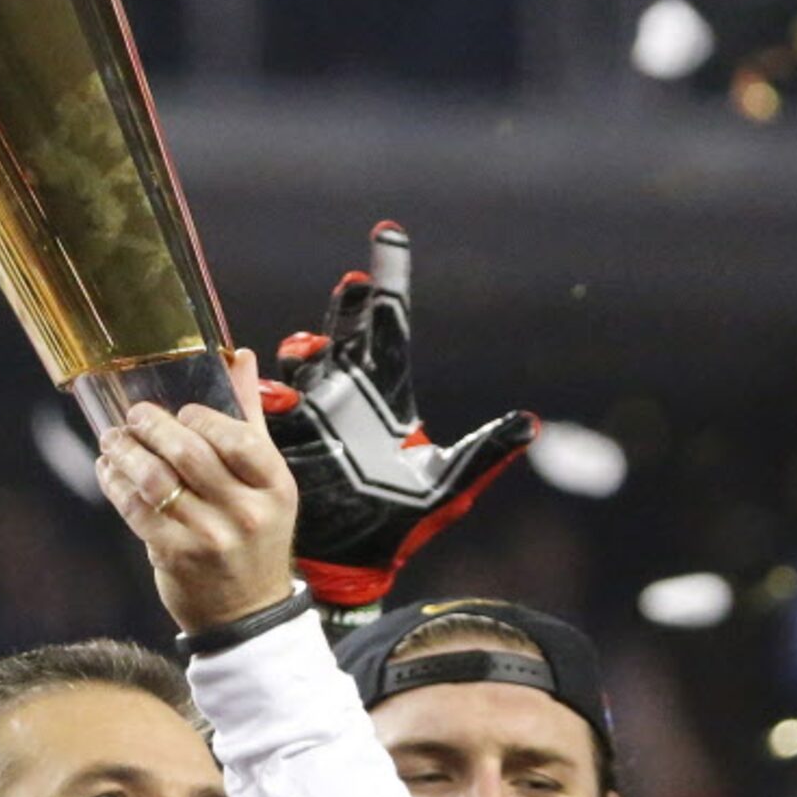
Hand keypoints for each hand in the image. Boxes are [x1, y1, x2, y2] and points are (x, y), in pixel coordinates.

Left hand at [96, 351, 300, 634]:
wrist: (248, 610)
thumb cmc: (255, 537)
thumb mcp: (266, 483)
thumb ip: (251, 419)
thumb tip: (240, 359)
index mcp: (276, 486)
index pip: (237, 438)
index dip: (201, 418)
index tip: (180, 412)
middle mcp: (246, 512)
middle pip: (189, 453)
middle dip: (151, 427)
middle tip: (133, 417)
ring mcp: (210, 536)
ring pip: (155, 479)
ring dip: (125, 452)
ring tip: (113, 440)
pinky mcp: (175, 556)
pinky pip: (135, 508)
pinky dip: (115, 483)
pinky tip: (109, 470)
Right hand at [261, 222, 537, 608]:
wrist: (354, 562)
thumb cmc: (401, 524)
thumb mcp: (449, 486)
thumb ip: (486, 453)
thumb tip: (530, 424)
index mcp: (387, 394)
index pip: (390, 325)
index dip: (387, 280)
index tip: (387, 233)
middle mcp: (347, 393)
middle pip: (344, 332)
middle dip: (346, 308)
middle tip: (353, 286)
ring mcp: (311, 413)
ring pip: (302, 364)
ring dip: (303, 353)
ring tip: (307, 353)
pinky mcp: (281, 438)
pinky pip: (267, 406)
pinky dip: (267, 395)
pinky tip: (270, 395)